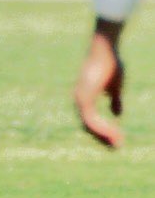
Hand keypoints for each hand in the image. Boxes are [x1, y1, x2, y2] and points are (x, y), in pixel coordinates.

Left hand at [73, 32, 124, 146]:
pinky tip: (114, 134)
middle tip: (116, 147)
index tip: (116, 140)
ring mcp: (80, 99)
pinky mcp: (84, 98)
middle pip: (87, 126)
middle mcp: (79, 99)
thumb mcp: (115, 87)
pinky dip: (102, 129)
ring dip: (104, 136)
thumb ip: (114, 100)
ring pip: (89, 125)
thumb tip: (117, 115)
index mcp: (84, 97)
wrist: (106, 50)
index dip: (102, 131)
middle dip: (102, 138)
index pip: (89, 120)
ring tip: (118, 144)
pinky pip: (91, 120)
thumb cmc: (111, 64)